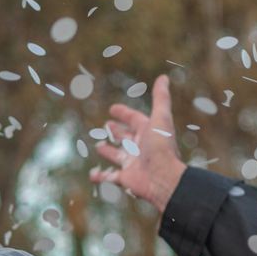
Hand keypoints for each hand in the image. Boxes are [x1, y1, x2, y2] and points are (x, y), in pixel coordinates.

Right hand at [89, 75, 188, 208]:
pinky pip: (109, 177)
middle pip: (126, 137)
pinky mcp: (125, 178)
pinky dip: (100, 176)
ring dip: (108, 151)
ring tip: (98, 146)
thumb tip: (164, 77)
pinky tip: (92, 174)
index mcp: (148, 133)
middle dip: (117, 131)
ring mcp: (132, 163)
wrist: (163, 177)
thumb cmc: (161, 147)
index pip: (134, 119)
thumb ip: (161, 98)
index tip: (112, 108)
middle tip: (107, 125)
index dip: (124, 113)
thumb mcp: (160, 118)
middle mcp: (140, 148)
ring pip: (117, 155)